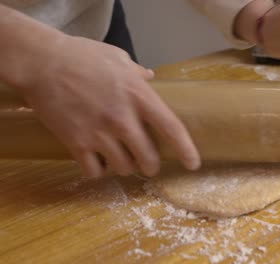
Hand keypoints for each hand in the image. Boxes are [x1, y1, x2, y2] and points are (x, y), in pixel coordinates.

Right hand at [18, 35, 200, 177]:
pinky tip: (96, 162)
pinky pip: (94, 171)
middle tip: (149, 164)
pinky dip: (98, 171)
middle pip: (148, 158)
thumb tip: (151, 76)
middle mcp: (123, 119)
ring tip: (119, 159)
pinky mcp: (77, 143)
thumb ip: (138, 72)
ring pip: (123, 168)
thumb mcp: (118, 58)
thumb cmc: (82, 56)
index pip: (172, 128)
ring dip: (124, 167)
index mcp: (139, 96)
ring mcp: (99, 133)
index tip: (193, 163)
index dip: (186, 150)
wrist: (42, 63)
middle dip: (151, 166)